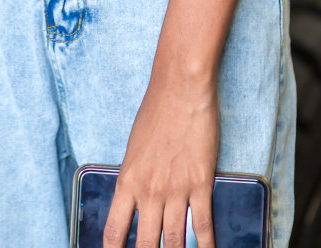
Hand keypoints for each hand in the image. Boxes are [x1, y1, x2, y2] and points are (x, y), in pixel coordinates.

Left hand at [103, 70, 218, 247]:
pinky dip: (206, 245)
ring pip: (174, 241)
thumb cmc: (156, 111)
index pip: (114, 230)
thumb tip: (138, 199)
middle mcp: (149, 191)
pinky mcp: (200, 183)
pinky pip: (202, 225)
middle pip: (146, 244)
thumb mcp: (135, 147)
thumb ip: (135, 176)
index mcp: (128, 180)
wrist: (179, 89)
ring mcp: (175, 189)